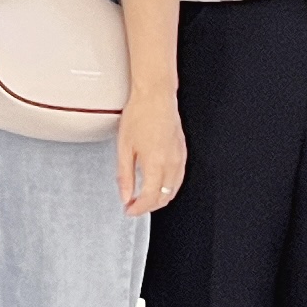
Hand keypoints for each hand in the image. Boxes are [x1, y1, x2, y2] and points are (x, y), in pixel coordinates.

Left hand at [116, 93, 186, 216]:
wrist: (156, 96)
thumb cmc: (139, 115)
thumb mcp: (124, 147)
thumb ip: (124, 175)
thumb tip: (125, 195)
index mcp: (156, 163)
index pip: (149, 198)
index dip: (138, 209)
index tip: (129, 210)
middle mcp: (172, 163)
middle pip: (164, 197)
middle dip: (148, 206)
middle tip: (133, 205)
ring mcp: (180, 158)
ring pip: (173, 190)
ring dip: (159, 198)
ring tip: (143, 198)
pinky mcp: (183, 152)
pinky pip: (179, 178)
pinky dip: (168, 188)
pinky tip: (157, 185)